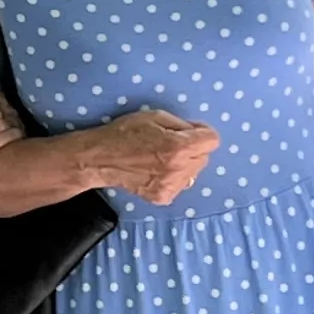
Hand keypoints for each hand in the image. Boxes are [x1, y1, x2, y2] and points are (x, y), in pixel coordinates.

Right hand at [86, 109, 217, 205]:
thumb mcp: (155, 116)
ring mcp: (171, 186)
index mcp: (179, 147)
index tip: (187, 132)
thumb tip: (198, 132)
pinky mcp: (163, 197)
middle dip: (192, 149)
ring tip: (160, 159)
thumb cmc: (125, 132)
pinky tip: (155, 171)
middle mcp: (179, 169)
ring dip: (183, 165)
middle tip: (169, 144)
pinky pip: (180, 185)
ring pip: (193, 173)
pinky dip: (172, 178)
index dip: (201, 133)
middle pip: (204, 157)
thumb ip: (182, 124)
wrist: (100, 159)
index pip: (212, 140)